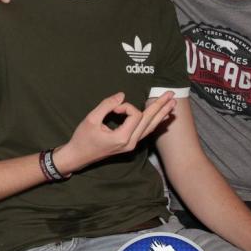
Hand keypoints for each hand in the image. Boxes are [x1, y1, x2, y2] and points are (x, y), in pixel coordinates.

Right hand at [53, 92, 175, 173]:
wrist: (78, 156)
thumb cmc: (83, 138)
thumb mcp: (91, 119)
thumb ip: (107, 105)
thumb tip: (122, 95)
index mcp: (122, 138)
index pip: (135, 115)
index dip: (126, 106)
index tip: (114, 108)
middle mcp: (130, 143)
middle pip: (149, 121)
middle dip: (160, 106)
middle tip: (171, 94)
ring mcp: (131, 145)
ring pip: (150, 128)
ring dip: (161, 114)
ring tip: (172, 104)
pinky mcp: (129, 144)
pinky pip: (146, 132)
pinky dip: (155, 123)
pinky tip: (163, 117)